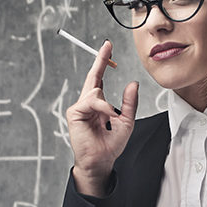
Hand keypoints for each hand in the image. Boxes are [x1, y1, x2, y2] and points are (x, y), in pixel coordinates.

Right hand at [66, 40, 137, 196]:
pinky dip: (103, 107)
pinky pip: (91, 101)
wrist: (101, 161)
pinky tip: (108, 116)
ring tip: (113, 116)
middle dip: (100, 60)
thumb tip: (133, 83)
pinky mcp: (74, 112)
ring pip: (95, 90)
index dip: (103, 63)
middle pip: (93, 76)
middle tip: (107, 45)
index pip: (99, 78)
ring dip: (108, 104)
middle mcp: (88, 103)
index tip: (108, 47)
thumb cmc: (111, 145)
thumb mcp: (126, 121)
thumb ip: (129, 103)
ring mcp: (80, 107)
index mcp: (98, 104)